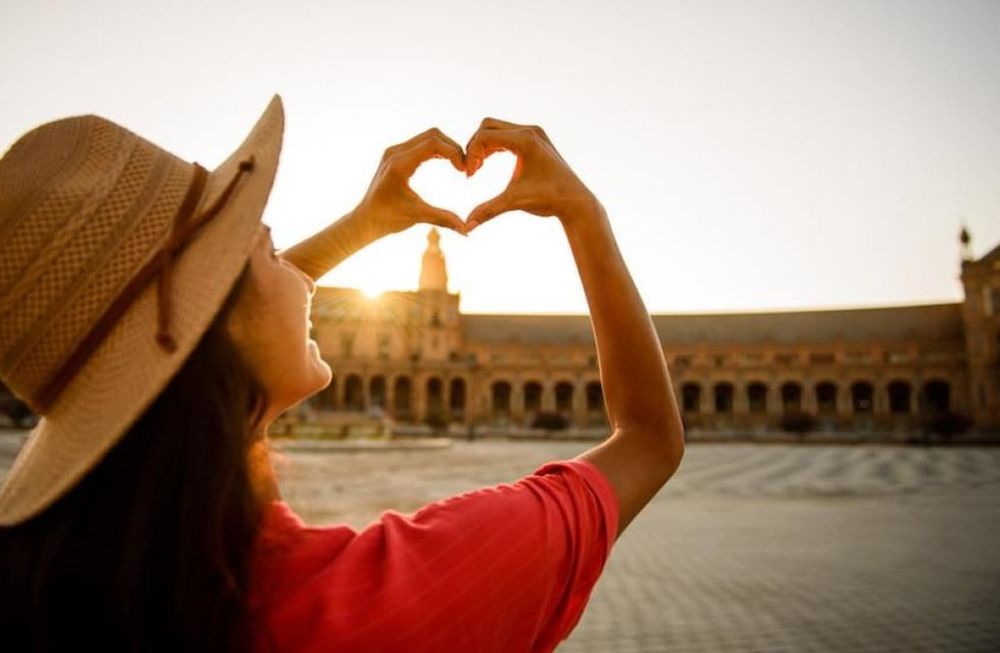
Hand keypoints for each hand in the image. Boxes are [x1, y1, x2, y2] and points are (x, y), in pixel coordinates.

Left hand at [353, 128, 466, 237]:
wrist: (365, 220)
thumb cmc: (388, 219)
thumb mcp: (418, 216)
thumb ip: (444, 219)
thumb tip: (467, 230)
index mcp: (400, 164)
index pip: (433, 143)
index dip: (454, 152)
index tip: (464, 170)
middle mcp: (395, 152)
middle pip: (433, 135)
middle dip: (453, 148)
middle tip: (465, 167)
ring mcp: (394, 152)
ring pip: (428, 137)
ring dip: (445, 147)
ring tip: (458, 165)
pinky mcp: (395, 155)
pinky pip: (420, 143)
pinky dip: (436, 149)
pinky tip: (445, 162)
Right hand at [464, 118, 598, 231]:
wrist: (575, 201)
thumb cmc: (548, 200)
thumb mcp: (514, 202)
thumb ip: (488, 210)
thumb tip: (466, 227)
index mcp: (525, 140)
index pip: (485, 136)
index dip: (471, 155)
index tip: (470, 177)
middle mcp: (530, 131)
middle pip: (487, 126)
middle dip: (475, 147)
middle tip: (472, 171)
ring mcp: (534, 133)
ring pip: (496, 128)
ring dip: (483, 146)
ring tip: (478, 169)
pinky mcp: (535, 139)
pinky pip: (506, 134)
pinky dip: (494, 146)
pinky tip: (487, 164)